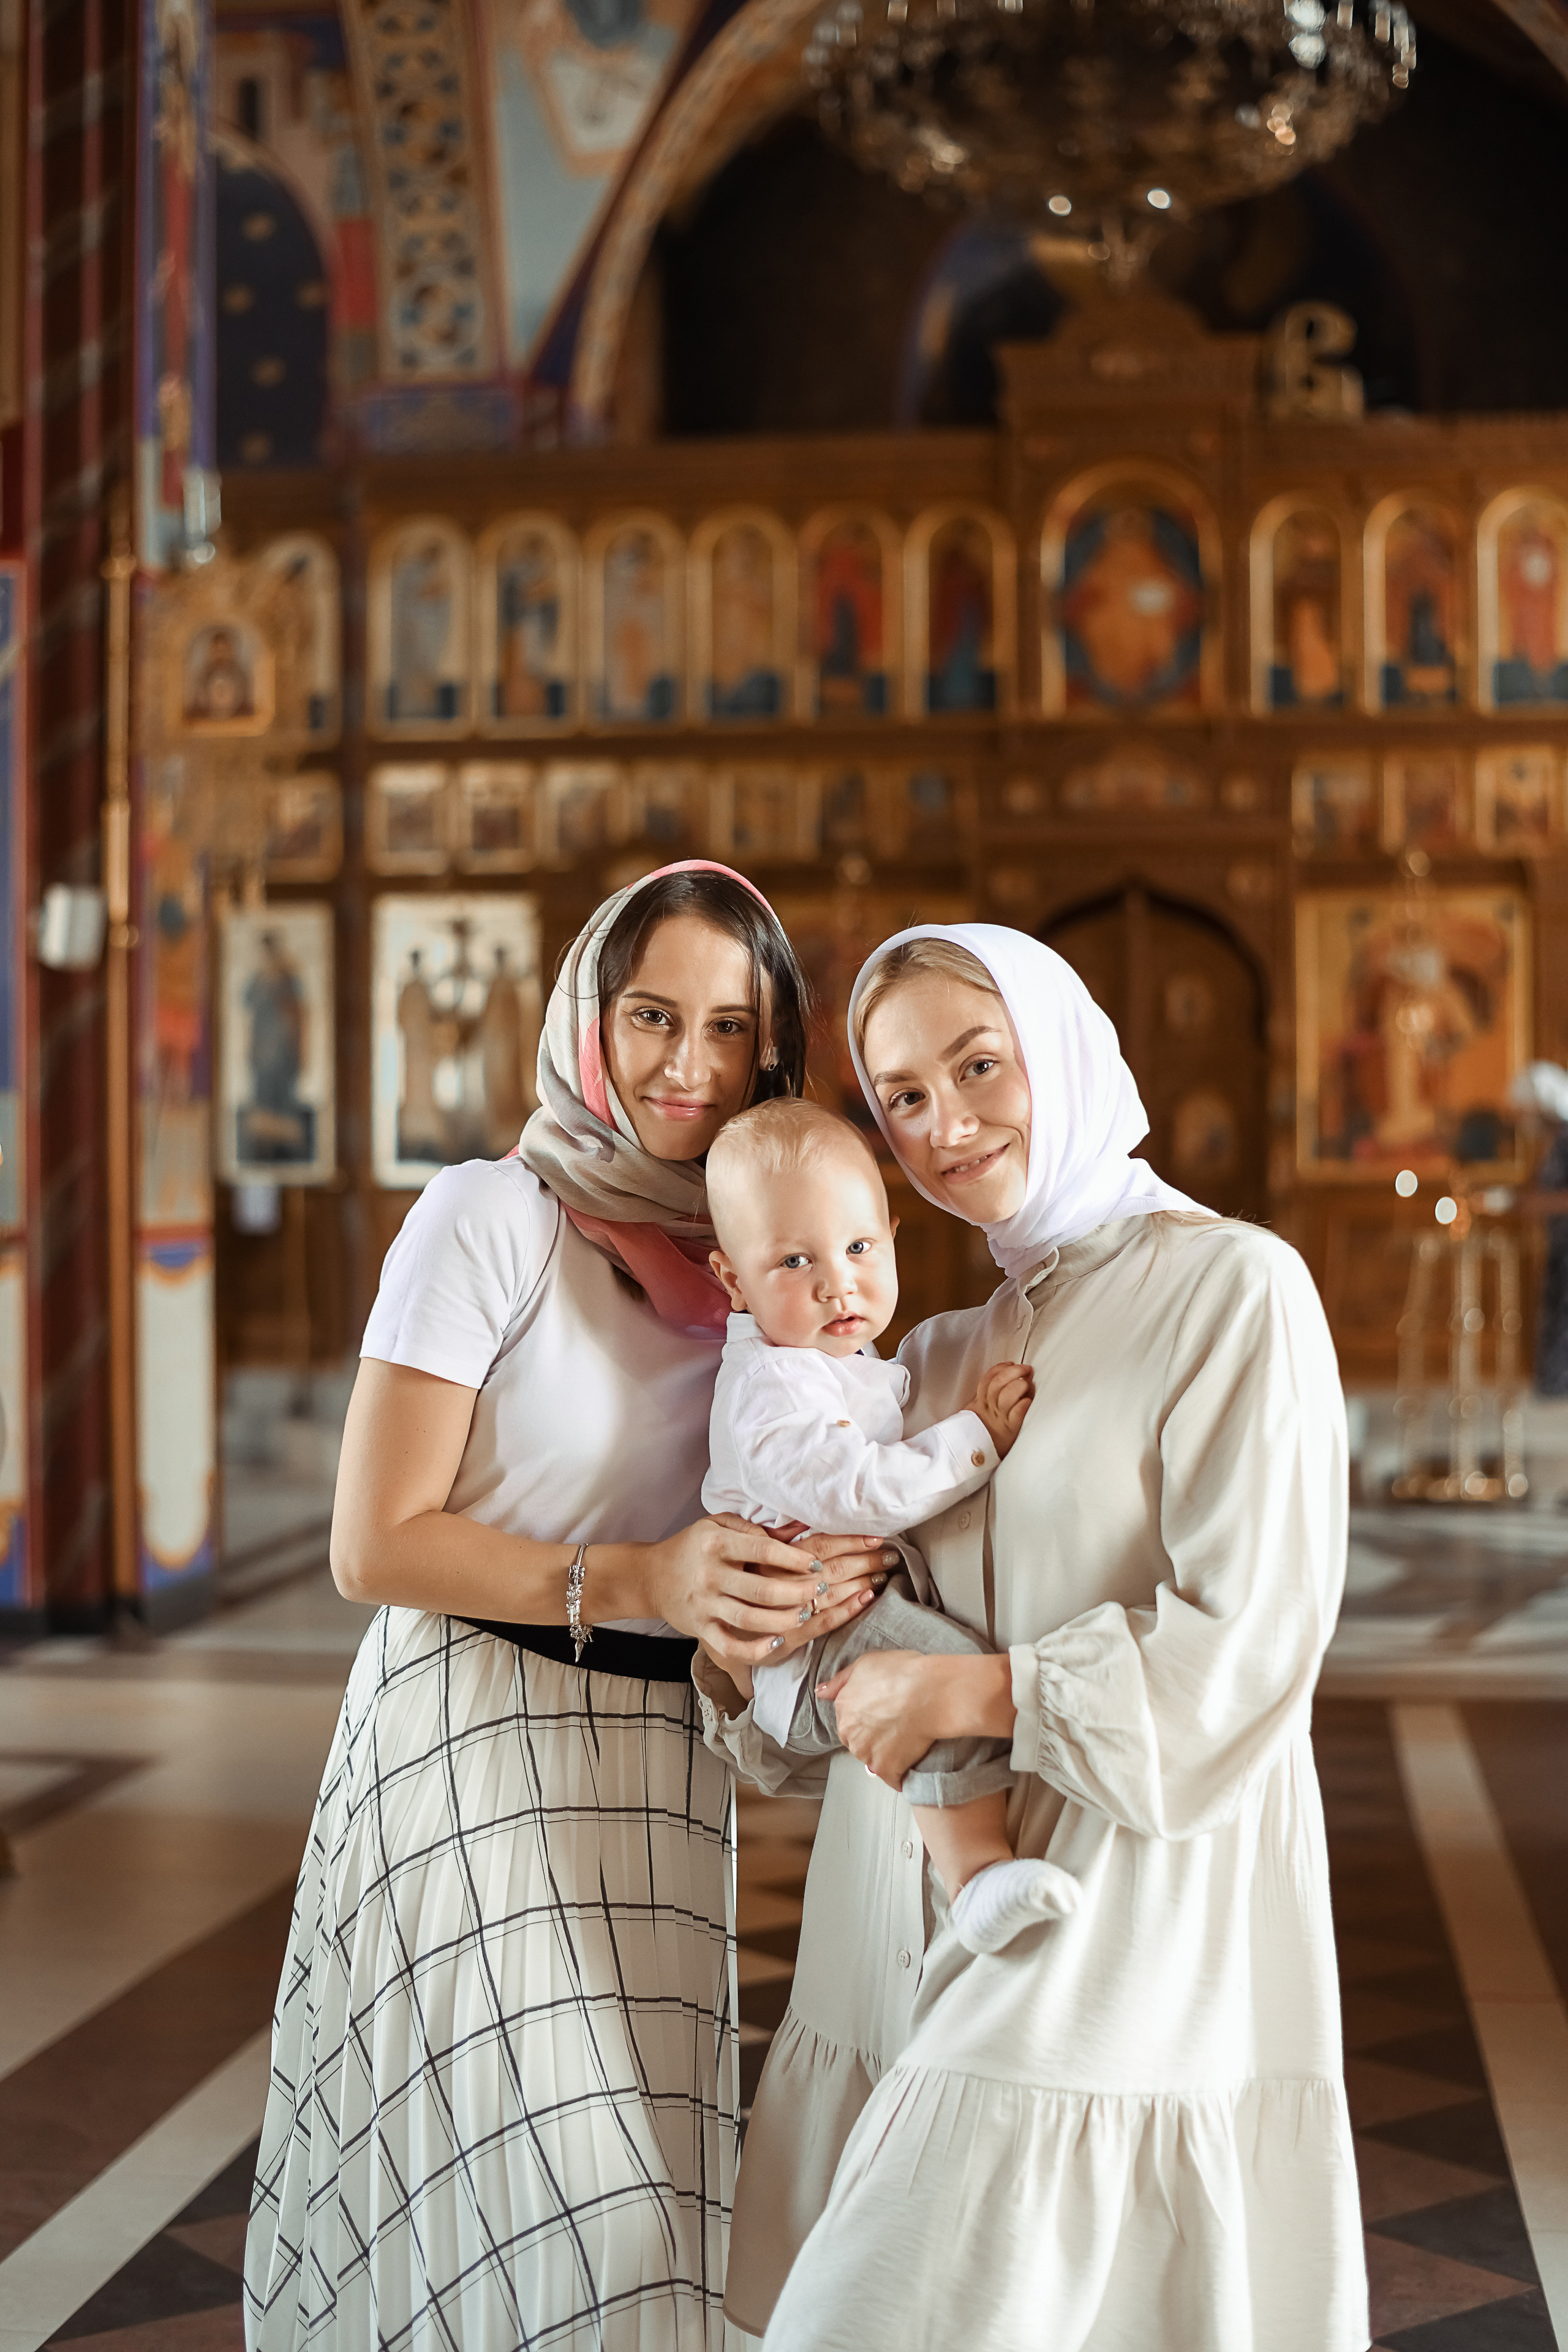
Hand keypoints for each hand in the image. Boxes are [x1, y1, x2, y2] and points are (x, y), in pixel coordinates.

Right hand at [646, 1518, 895, 1677]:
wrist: (651, 1576)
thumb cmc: (693, 1547)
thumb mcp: (717, 1525)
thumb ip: (753, 1528)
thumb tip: (797, 1530)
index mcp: (716, 1545)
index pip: (763, 1551)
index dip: (794, 1559)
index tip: (815, 1564)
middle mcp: (710, 1575)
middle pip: (763, 1589)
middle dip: (798, 1592)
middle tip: (821, 1589)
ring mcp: (705, 1605)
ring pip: (751, 1619)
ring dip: (783, 1619)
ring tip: (806, 1613)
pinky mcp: (700, 1628)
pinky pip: (730, 1645)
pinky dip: (754, 1648)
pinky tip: (777, 1643)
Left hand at [815, 1650, 944, 1787]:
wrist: (930, 1693)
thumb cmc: (902, 1673)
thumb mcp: (865, 1664)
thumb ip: (841, 1681)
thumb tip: (820, 1692)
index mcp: (843, 1709)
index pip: (849, 1719)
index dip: (868, 1715)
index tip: (884, 1711)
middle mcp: (850, 1735)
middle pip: (858, 1741)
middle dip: (873, 1736)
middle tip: (896, 1723)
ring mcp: (867, 1755)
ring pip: (872, 1759)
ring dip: (885, 1754)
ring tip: (906, 1737)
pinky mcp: (886, 1769)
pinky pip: (891, 1778)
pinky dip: (899, 1774)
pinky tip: (910, 1761)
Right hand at [971, 1361, 1033, 1458]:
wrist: (976, 1458)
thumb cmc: (985, 1433)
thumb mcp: (980, 1413)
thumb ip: (988, 1397)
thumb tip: (1006, 1379)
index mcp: (981, 1403)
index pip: (987, 1379)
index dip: (1000, 1368)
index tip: (1011, 1363)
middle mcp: (989, 1409)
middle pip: (997, 1384)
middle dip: (1013, 1372)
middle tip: (1026, 1369)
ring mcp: (1000, 1420)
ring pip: (1006, 1397)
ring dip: (1018, 1386)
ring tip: (1026, 1384)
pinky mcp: (1010, 1431)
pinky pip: (1016, 1415)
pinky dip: (1023, 1405)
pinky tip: (1028, 1401)